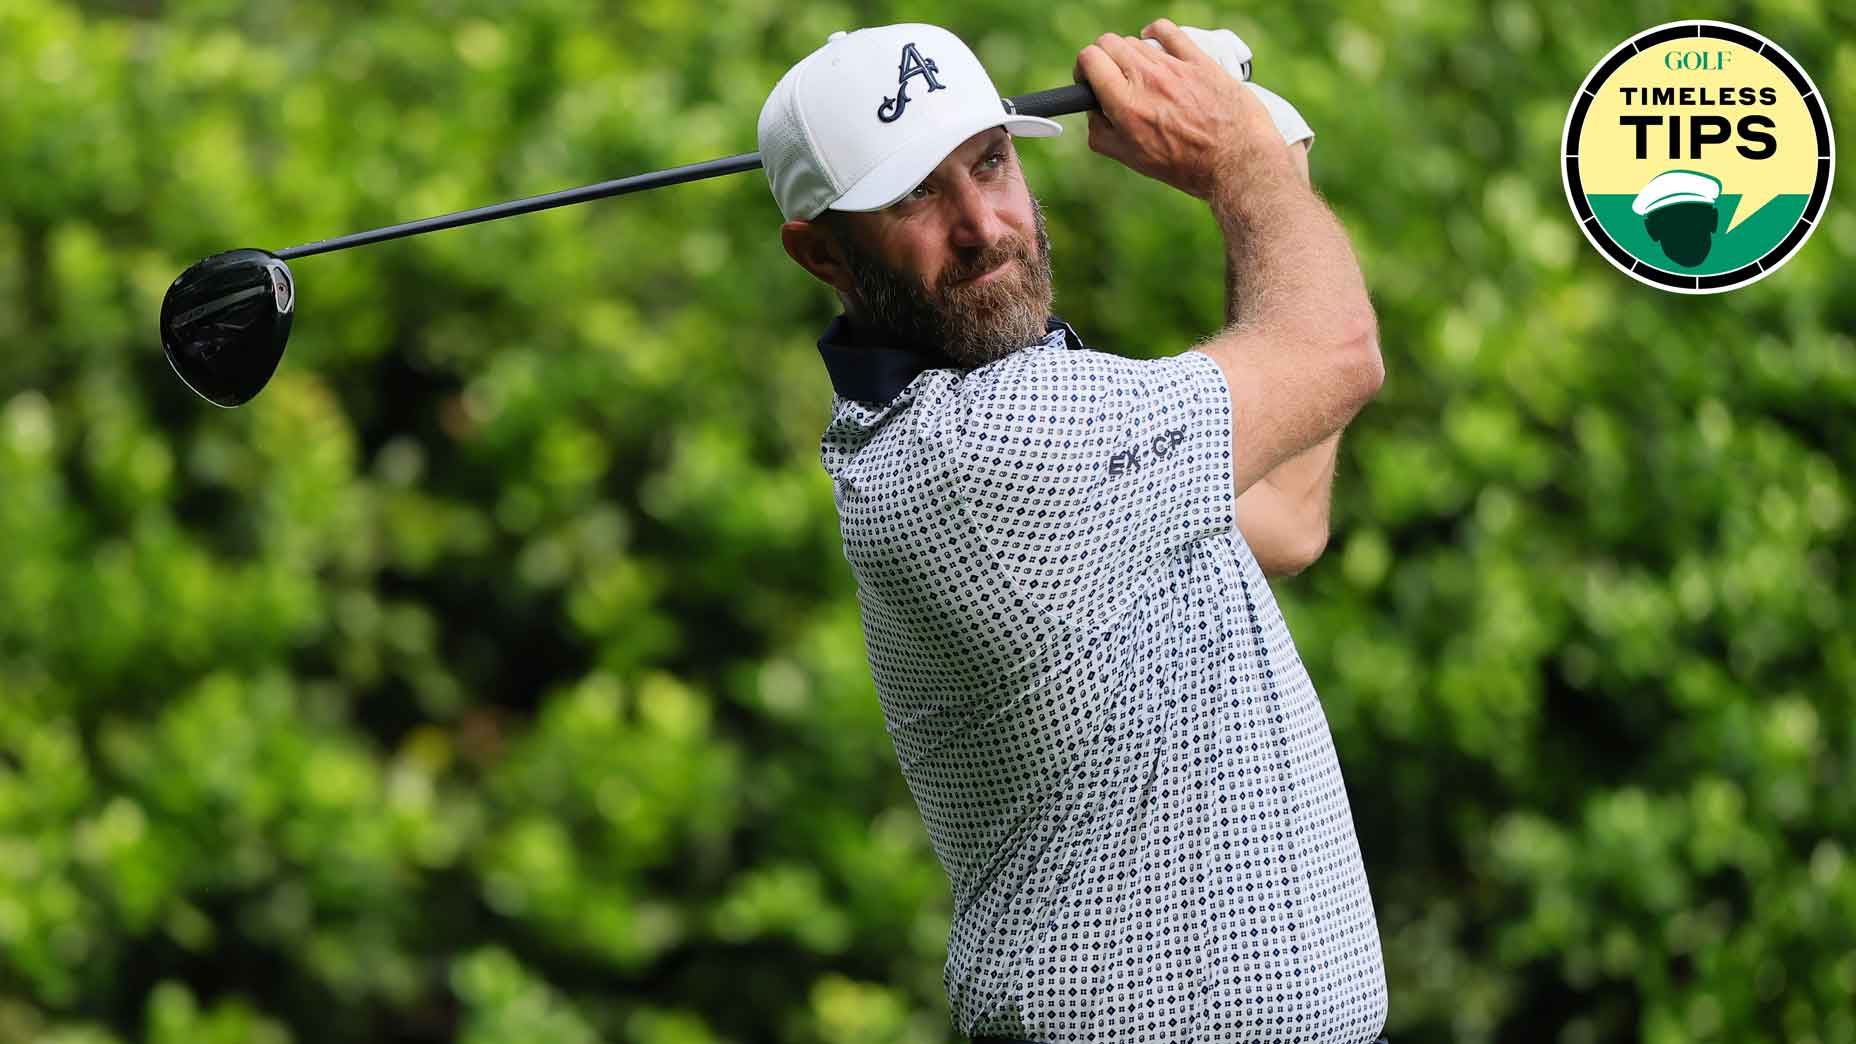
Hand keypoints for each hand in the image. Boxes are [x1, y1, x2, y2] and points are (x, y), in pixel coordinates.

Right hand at [1072, 18, 1289, 199]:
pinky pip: (1168, 31)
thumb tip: (1093, 114)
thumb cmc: (1186, 166)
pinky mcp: (1198, 60)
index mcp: (1126, 105)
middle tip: (1109, 77)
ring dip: (1129, 55)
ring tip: (1138, 75)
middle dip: (1102, 57)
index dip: (1083, 68)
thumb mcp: (1134, 160)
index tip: (1089, 80)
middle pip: (1108, 43)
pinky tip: (1153, 40)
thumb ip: (1102, 134)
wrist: (1236, 161)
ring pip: (1136, 41)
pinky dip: (1155, 32)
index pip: (1090, 58)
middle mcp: (1147, 79)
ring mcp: (1174, 66)